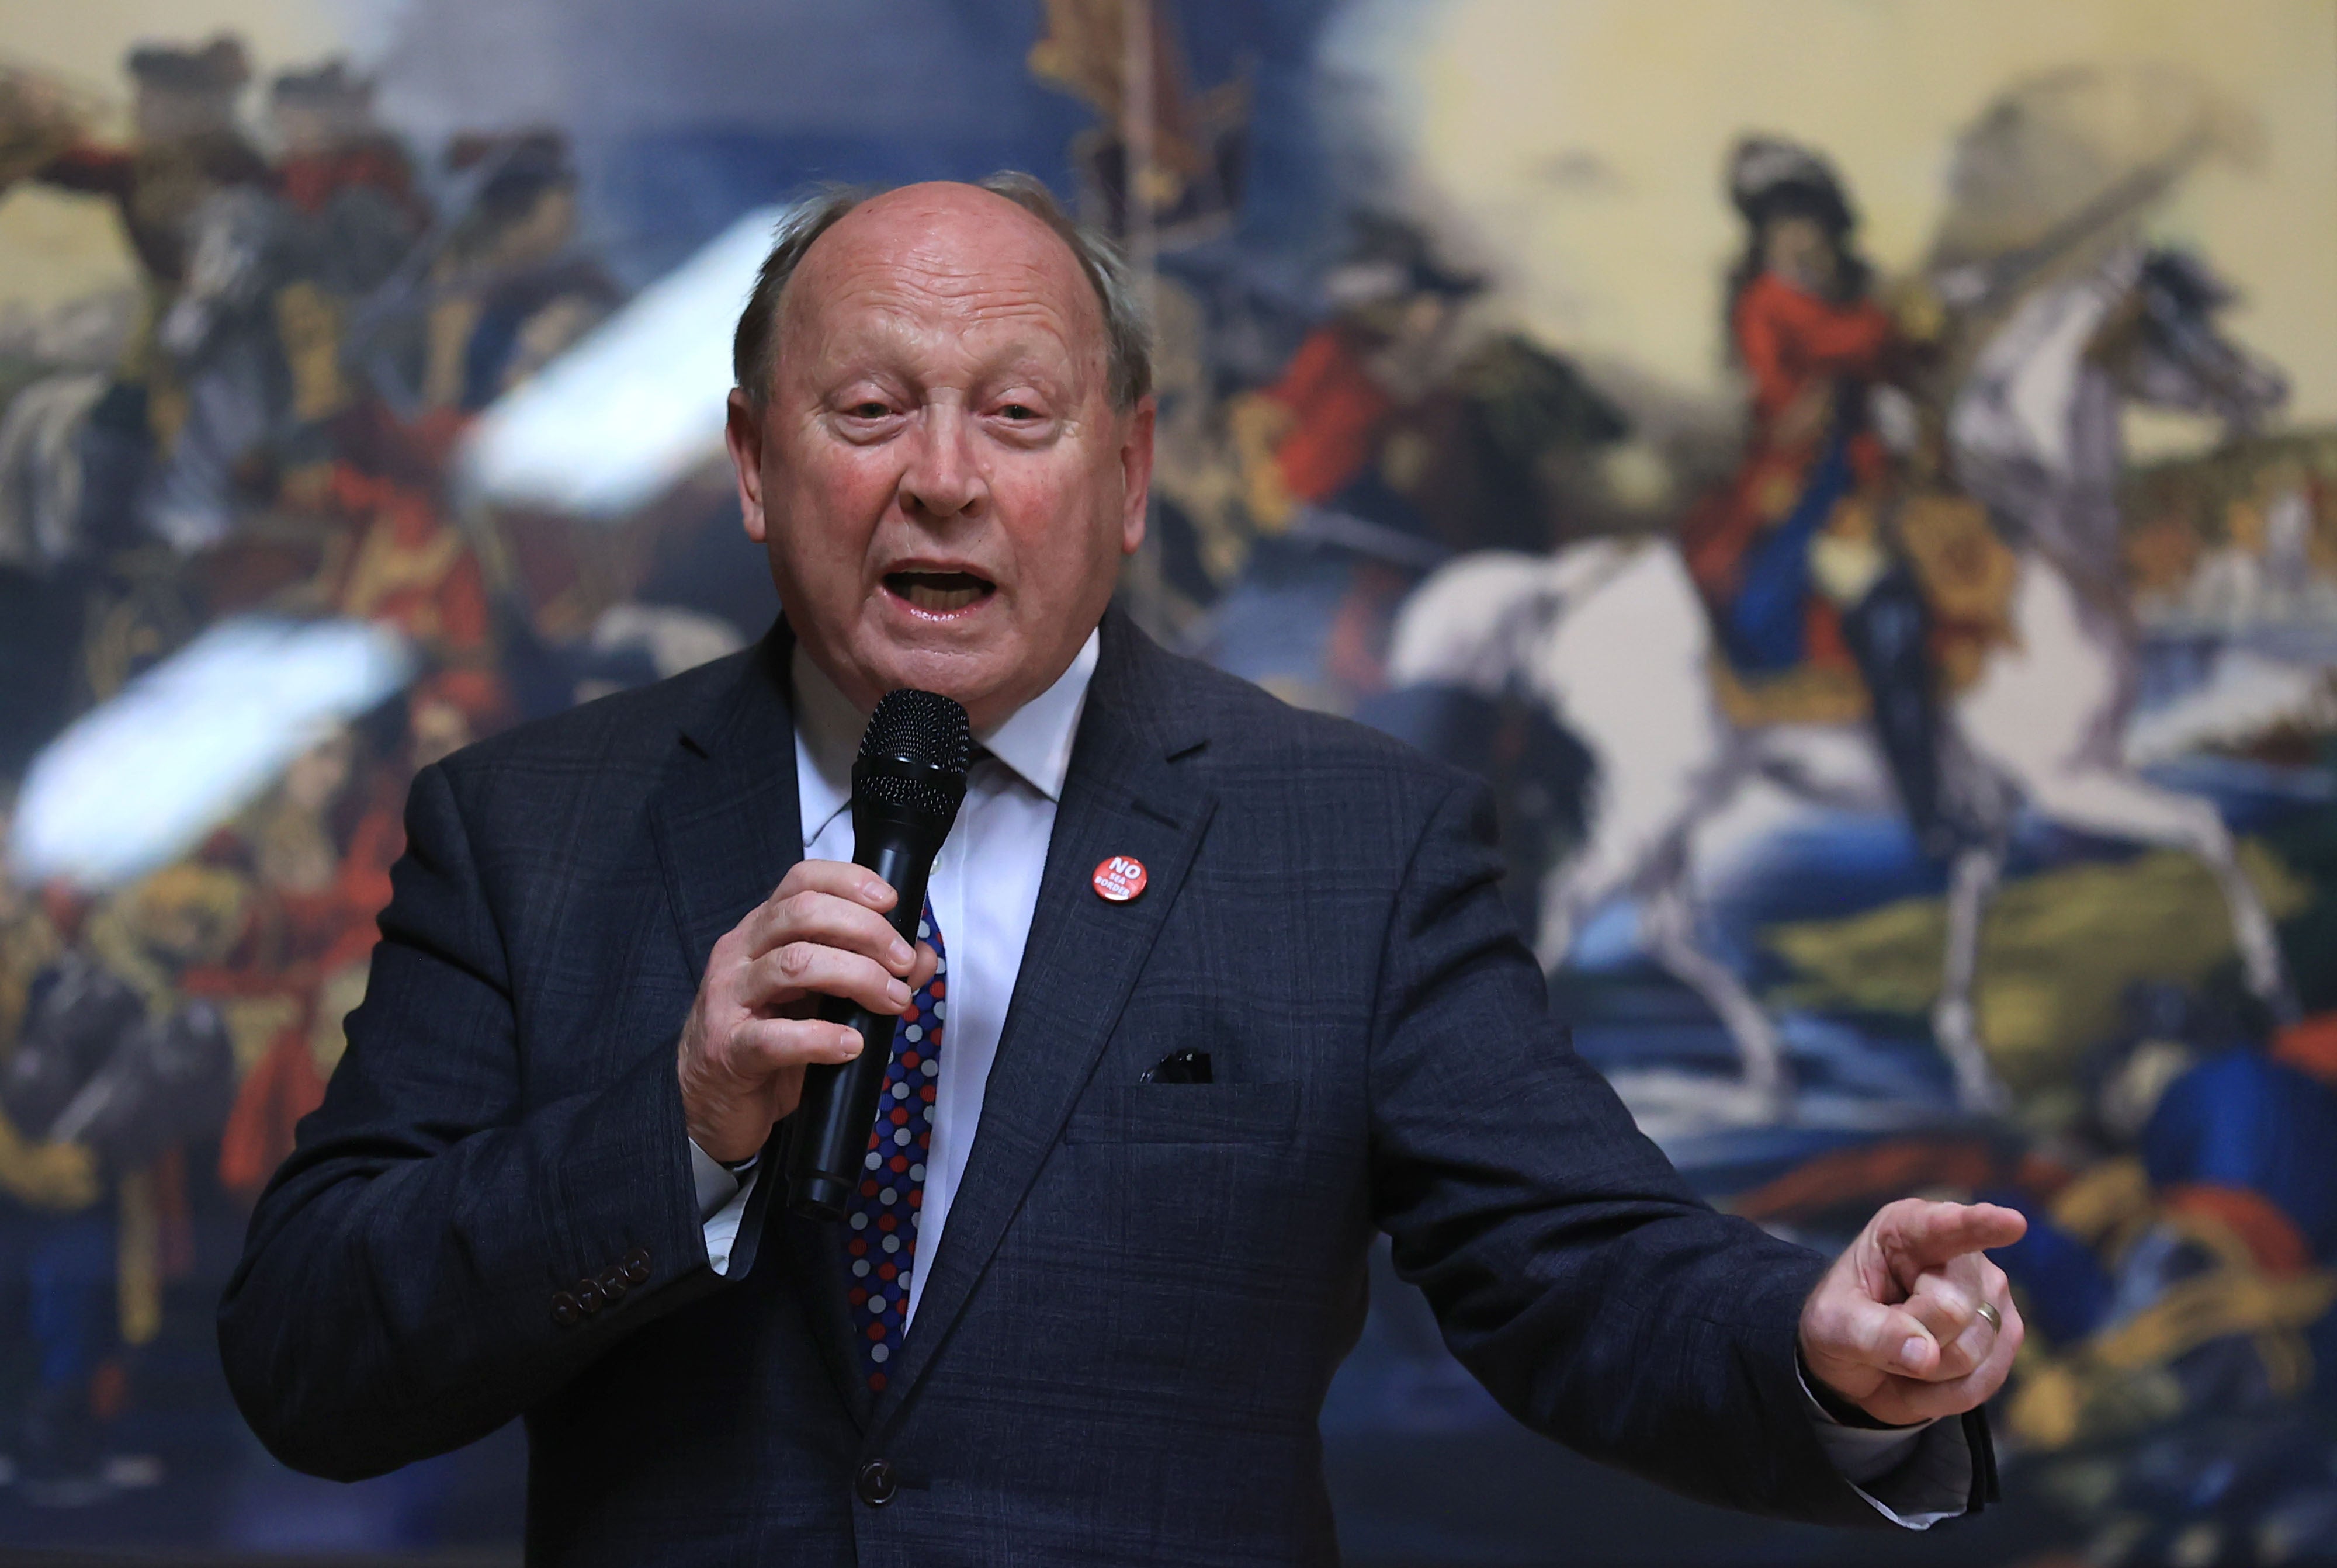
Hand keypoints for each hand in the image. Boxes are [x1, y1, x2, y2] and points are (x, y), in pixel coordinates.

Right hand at [676, 860, 937, 1163]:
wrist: (711, 1103)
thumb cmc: (766, 1042)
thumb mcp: (821, 999)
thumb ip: (869, 970)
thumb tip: (920, 957)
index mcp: (762, 932)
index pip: (802, 879)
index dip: (849, 881)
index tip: (890, 902)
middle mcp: (741, 953)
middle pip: (803, 912)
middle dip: (866, 931)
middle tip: (901, 963)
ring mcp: (729, 999)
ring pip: (794, 963)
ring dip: (857, 977)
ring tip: (891, 1001)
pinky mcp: (728, 1048)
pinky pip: (776, 1036)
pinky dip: (822, 1038)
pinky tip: (851, 1044)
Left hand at [1798, 1198, 2027, 1426]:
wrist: (1857, 1361)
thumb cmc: (1841, 1322)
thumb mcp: (1830, 1324)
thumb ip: (1870, 1332)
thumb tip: (1927, 1356)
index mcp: (1907, 1230)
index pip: (1947, 1227)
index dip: (1981, 1225)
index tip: (2012, 1222)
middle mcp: (1961, 1256)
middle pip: (1951, 1309)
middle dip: (1910, 1337)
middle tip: (1883, 1333)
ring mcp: (1993, 1295)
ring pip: (1969, 1352)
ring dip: (1923, 1372)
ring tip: (1901, 1353)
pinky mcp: (2007, 1336)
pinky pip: (1981, 1384)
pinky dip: (1942, 1395)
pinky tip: (1921, 1378)